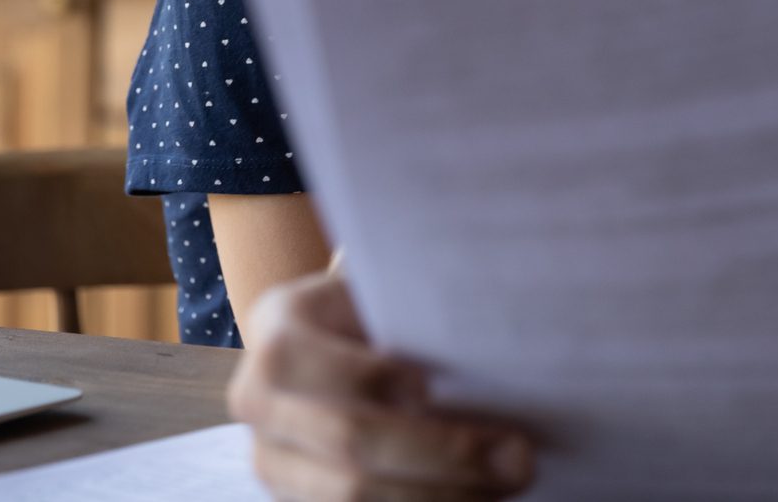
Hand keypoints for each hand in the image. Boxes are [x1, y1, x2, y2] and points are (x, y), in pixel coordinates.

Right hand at [228, 272, 533, 500]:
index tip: (433, 385)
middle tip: (518, 458)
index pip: (312, 360)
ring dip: (439, 498)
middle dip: (441, 453)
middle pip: (347, 440)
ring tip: (505, 487)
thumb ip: (412, 311)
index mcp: (278, 335)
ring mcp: (273, 463)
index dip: (372, 376)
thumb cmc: (375, 320)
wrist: (333, 356)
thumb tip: (487, 333)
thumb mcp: (379, 296)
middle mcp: (259, 403)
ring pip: (351, 498)